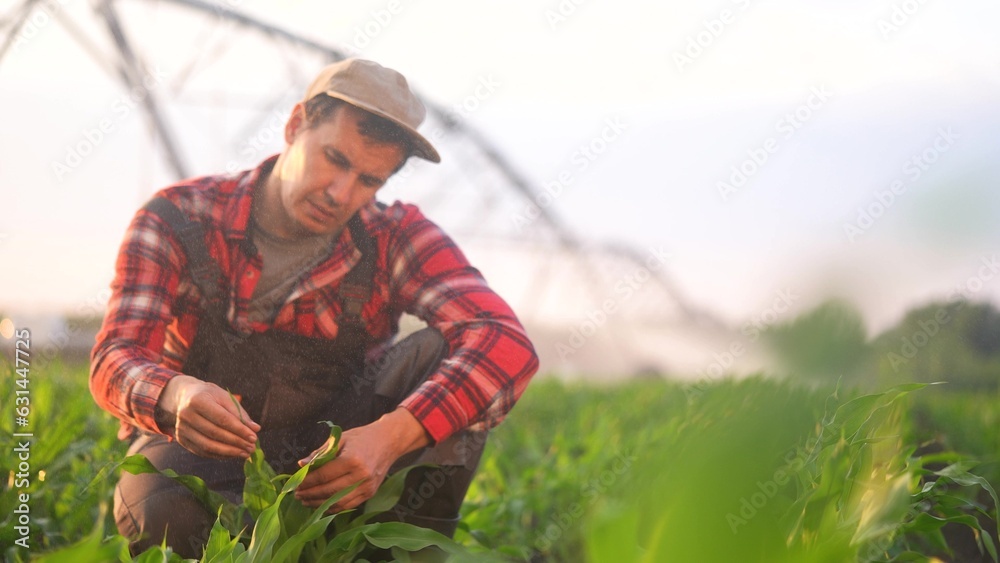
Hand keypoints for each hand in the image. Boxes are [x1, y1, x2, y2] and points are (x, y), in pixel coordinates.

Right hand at [158, 375, 260, 458]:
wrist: (186, 397)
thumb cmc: (210, 396)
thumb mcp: (225, 397)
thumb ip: (240, 413)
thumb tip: (255, 429)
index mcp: (198, 400)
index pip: (222, 419)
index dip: (239, 430)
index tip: (253, 437)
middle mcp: (186, 415)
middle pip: (215, 433)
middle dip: (236, 442)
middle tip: (252, 448)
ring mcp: (181, 429)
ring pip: (208, 446)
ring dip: (229, 452)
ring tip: (245, 453)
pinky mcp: (181, 440)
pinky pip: (203, 451)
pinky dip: (220, 455)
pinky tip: (233, 454)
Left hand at [294, 408, 429, 511]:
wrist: (389, 441)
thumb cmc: (363, 437)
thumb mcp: (340, 439)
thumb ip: (320, 453)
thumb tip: (301, 465)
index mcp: (352, 460)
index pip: (323, 475)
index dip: (307, 482)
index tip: (295, 484)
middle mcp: (360, 476)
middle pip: (329, 491)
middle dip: (310, 494)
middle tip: (297, 494)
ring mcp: (366, 487)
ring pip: (338, 502)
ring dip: (319, 504)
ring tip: (306, 501)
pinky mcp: (370, 493)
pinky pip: (348, 505)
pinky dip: (333, 507)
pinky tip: (322, 504)